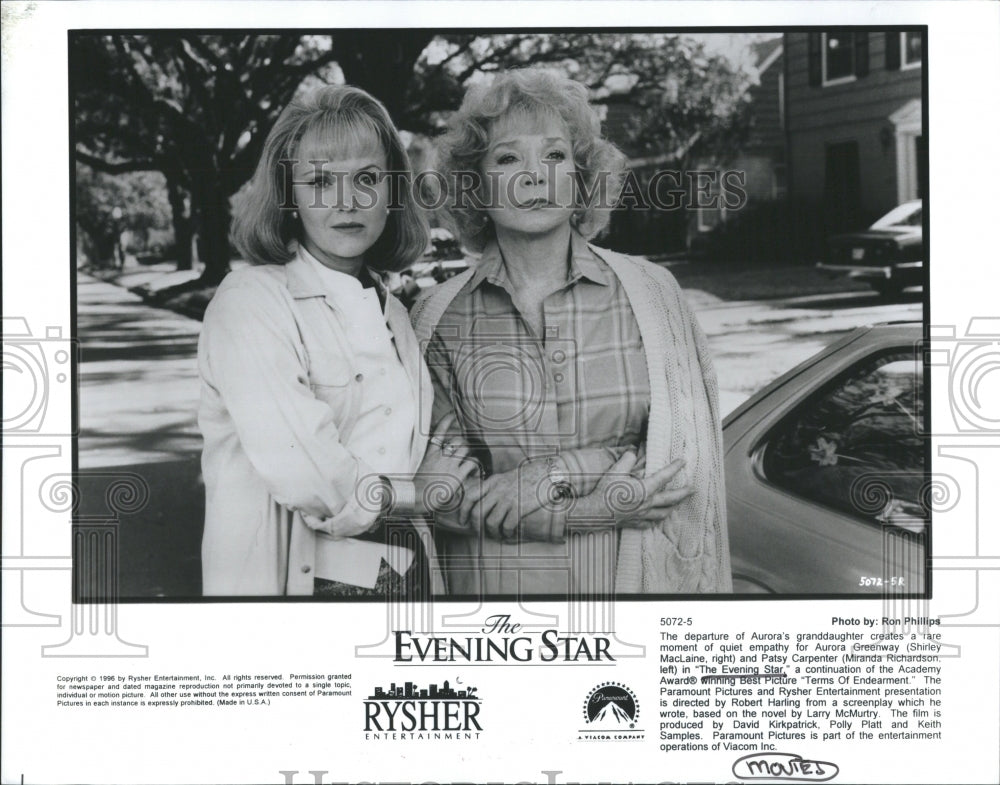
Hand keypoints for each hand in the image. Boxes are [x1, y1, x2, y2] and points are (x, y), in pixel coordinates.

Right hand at [414, 412, 479, 515]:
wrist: (417, 496)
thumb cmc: (417, 486)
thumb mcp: (421, 468)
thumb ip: (429, 460)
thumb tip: (435, 457)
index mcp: (430, 453)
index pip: (439, 431)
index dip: (447, 421)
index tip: (453, 415)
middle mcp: (441, 455)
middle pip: (457, 439)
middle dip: (463, 442)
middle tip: (465, 447)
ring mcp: (450, 463)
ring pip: (465, 448)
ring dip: (469, 452)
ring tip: (469, 458)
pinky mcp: (458, 474)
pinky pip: (472, 463)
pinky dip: (475, 464)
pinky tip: (475, 469)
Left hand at [460, 459, 550, 540]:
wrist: (547, 473)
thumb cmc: (527, 477)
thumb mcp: (506, 477)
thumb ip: (494, 487)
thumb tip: (483, 502)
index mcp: (492, 482)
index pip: (470, 497)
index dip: (463, 512)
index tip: (464, 521)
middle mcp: (498, 490)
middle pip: (477, 512)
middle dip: (476, 526)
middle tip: (480, 532)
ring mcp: (508, 499)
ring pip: (490, 522)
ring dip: (492, 533)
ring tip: (498, 534)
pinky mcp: (520, 507)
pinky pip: (507, 526)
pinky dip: (506, 534)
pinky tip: (509, 534)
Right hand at [569, 451, 691, 529]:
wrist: (595, 513)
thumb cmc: (605, 492)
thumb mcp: (615, 471)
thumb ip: (627, 460)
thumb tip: (633, 452)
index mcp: (645, 489)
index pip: (664, 477)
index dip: (675, 468)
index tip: (683, 462)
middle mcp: (647, 503)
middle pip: (671, 498)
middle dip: (684, 493)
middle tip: (694, 489)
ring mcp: (643, 515)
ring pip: (664, 513)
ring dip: (673, 507)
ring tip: (679, 504)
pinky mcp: (636, 523)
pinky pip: (651, 523)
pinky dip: (657, 520)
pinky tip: (658, 517)